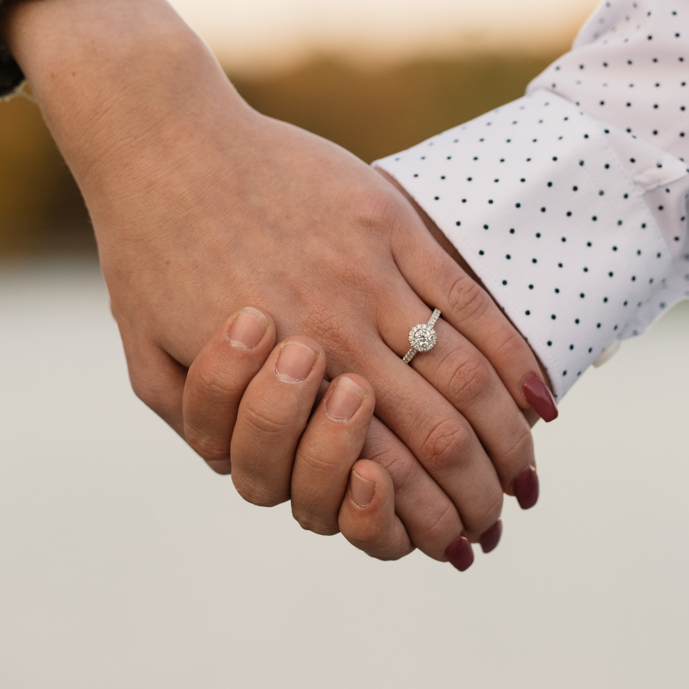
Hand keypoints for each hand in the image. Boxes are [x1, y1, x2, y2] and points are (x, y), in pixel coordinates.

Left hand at [0, 0, 553, 561]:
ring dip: (506, 435)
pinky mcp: (389, 220)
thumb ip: (210, 431)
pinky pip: (467, 296)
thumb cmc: (149, 259)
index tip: (456, 547)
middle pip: (437, 434)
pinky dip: (511, 354)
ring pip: (464, 372)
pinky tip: (538, 395)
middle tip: (501, 520)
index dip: (424, 522)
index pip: (378, 474)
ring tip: (527, 473)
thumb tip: (272, 481)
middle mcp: (335, 331)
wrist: (165, 141)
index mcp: (279, 380)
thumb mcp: (150, 369)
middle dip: (478, 492)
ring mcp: (369, 273)